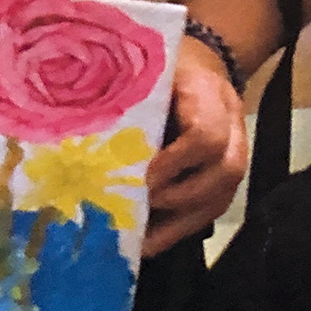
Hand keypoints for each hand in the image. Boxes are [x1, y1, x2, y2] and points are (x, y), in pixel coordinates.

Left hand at [144, 40, 248, 257]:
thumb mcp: (151, 68)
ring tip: (132, 240)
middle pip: (223, 174)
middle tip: (128, 208)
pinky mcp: (225, 182)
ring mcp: (235, 158)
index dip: (174, 162)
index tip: (137, 176)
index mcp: (210, 95)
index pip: (206, 135)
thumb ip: (130, 96)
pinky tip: (142, 244)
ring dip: (174, 225)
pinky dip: (175, 232)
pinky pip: (208, 214)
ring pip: (218, 200)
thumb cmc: (167, 66)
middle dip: (174, 197)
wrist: (204, 67)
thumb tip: (76, 128)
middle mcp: (233, 130)